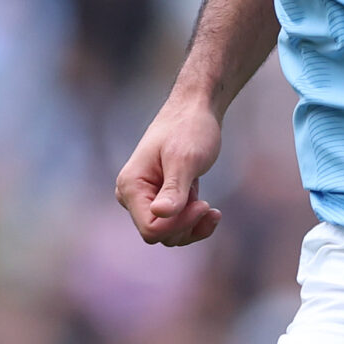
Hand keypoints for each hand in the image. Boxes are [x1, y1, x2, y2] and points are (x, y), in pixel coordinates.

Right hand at [116, 98, 224, 246]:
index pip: (150, 229)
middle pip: (159, 234)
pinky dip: (194, 222)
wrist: (195, 109)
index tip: (203, 205)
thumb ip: (173, 189)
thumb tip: (160, 215)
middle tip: (207, 204)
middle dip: (186, 224)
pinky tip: (213, 212)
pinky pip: (174, 224)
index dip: (178, 224)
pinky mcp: (160, 198)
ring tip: (212, 208)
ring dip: (192, 225)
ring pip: (168, 234)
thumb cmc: (189, 128)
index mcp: (130, 186)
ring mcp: (145, 198)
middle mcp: (132, 195)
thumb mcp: (185, 159)